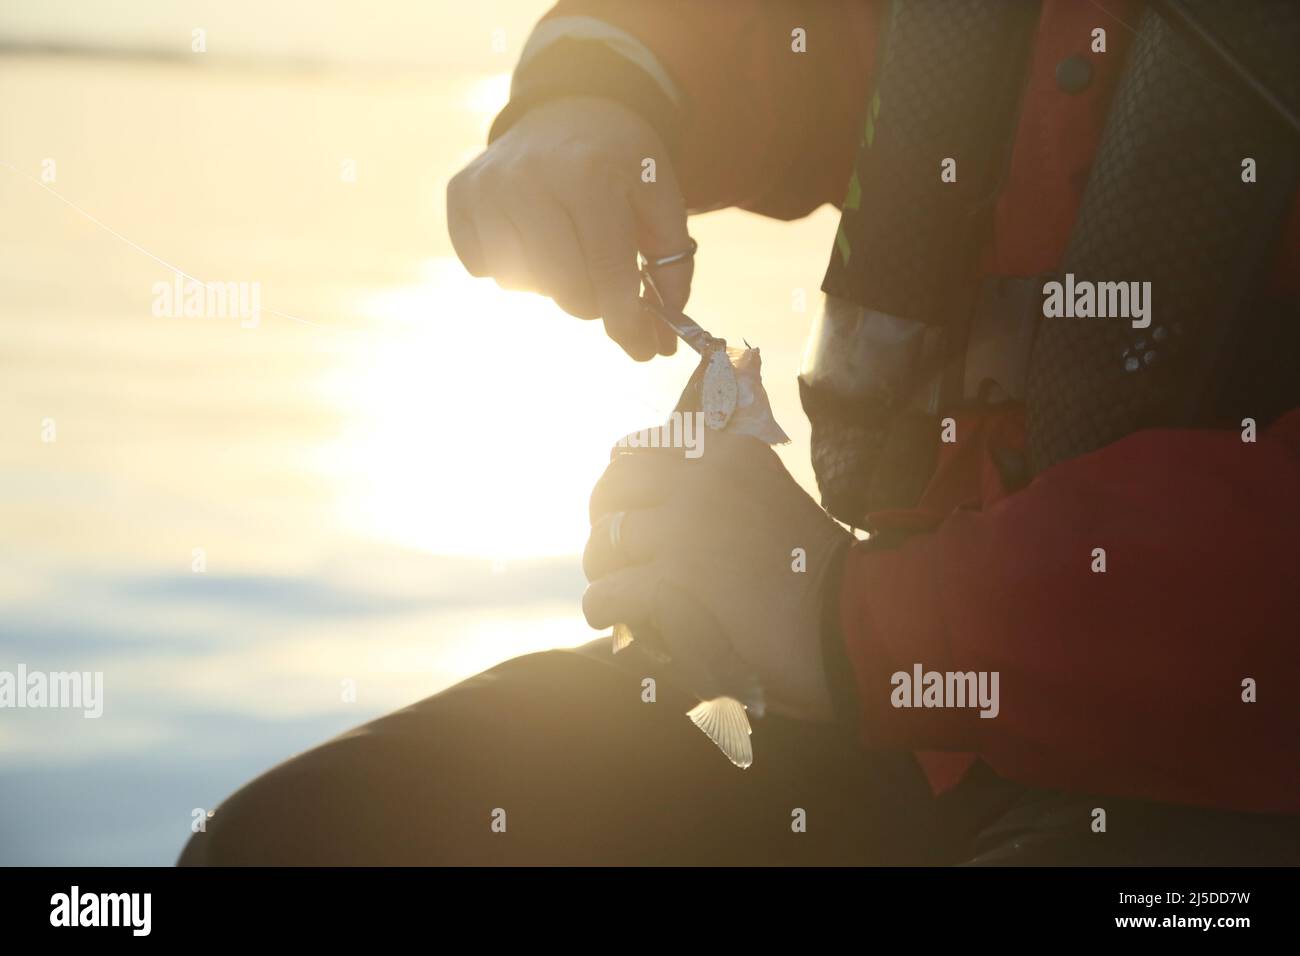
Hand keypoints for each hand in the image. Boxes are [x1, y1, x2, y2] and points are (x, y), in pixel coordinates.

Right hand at [446, 96, 691, 359]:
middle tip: (604, 288)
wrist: (568, 105)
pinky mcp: (460, 194)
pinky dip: (511, 266)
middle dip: (592, 302)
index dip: (627, 320)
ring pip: (521, 285)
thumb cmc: (620, 162)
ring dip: (550, 282)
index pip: (608, 273)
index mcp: (590, 176)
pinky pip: (483, 268)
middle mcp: (532, 178)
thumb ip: (671, 264)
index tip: (641, 347)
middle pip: (563, 289)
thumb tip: (663, 337)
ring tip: (566, 246)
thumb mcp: (660, 198)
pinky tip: (529, 234)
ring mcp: (489, 186)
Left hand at [582, 429, 853, 720]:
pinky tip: (620, 622)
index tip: (627, 508)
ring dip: (604, 571)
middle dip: (605, 519)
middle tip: (614, 555)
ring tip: (617, 594)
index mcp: (731, 454)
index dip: (627, 482)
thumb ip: (727, 496)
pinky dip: (605, 609)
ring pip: (605, 540)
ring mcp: (683, 528)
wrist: (855, 625)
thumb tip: (660, 514)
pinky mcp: (670, 581)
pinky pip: (607, 592)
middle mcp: (702, 479)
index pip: (647, 447)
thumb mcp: (775, 506)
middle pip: (614, 484)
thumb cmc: (821, 580)